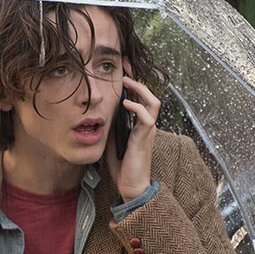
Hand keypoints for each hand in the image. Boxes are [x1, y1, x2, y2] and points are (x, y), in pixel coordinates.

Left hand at [107, 60, 159, 201]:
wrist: (131, 186)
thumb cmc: (123, 166)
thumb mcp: (112, 140)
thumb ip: (111, 126)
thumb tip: (101, 112)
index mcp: (139, 124)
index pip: (139, 97)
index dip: (133, 82)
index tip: (122, 68)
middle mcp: (146, 124)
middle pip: (149, 94)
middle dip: (137, 78)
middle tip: (124, 67)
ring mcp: (148, 131)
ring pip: (153, 102)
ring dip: (140, 89)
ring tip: (126, 82)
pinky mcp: (145, 138)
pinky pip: (147, 118)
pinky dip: (137, 108)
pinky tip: (125, 104)